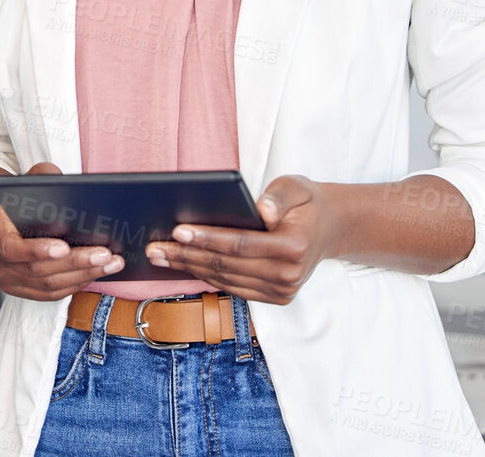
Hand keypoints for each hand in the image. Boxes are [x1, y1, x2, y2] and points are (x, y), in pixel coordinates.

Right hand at [0, 162, 123, 300]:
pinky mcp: (21, 289)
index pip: (10, 247)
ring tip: (110, 263)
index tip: (64, 247)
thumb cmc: (19, 198)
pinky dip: (76, 284)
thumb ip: (45, 177)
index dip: (37, 250)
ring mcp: (6, 277)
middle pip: (36, 270)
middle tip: (104, 253)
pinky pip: (50, 294)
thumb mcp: (28, 180)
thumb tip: (74, 187)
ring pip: (47, 285)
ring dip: (83, 275)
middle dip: (75, 262)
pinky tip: (96, 272)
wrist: (2, 219)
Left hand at [143, 175, 334, 304]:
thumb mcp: (297, 187)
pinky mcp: (276, 297)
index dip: (208, 238)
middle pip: (228, 265)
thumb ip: (279, 196)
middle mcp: (289, 275)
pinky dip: (207, 276)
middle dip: (187, 255)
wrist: (329, 228)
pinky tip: (185, 265)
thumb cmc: (306, 203)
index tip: (177, 231)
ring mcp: (282, 291)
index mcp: (294, 246)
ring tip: (161, 256)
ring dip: (190, 268)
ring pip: (226, 279)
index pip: (241, 244)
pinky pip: (233, 287)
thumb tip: (261, 210)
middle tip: (155, 247)